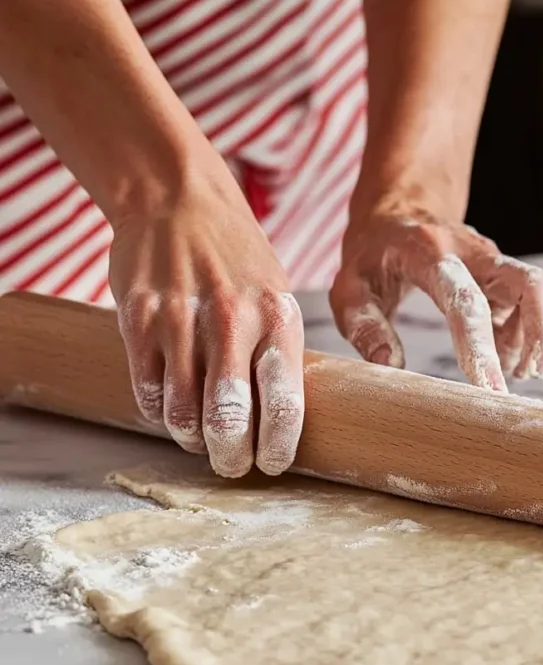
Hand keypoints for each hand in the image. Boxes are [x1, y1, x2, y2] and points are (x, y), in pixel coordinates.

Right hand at [109, 170, 303, 478]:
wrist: (177, 200)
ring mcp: (180, 320)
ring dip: (192, 438)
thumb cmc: (236, 260)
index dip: (277, 448)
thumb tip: (277, 423)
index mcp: (277, 318)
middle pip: (229, 420)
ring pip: (182, 415)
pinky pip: (148, 393)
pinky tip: (170, 403)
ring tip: (200, 435)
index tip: (270, 464)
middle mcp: (231, 321)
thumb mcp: (276, 296)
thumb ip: (277, 353)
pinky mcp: (137, 320)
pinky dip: (160, 411)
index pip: (283, 403)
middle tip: (230, 464)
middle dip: (230, 458)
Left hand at [330, 210, 542, 390]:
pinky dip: (527, 335)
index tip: (488, 388)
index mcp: (429, 254)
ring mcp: (493, 261)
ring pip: (537, 292)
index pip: (464, 301)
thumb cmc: (371, 256)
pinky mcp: (502, 275)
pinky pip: (529, 303)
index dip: (479, 345)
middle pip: (528, 284)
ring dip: (540, 336)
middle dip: (541, 333)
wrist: (397, 213)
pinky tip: (509, 362)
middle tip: (530, 378)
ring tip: (517, 374)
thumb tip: (390, 364)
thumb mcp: (349, 287)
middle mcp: (472, 252)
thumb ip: (364, 326)